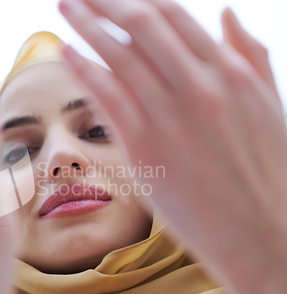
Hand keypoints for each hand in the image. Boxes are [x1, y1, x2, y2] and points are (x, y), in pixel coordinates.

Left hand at [59, 0, 286, 293]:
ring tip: (64, 8)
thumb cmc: (267, 172)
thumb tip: (226, 13)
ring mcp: (172, 115)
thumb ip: (250, 55)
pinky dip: (84, 69)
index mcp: (231, 71)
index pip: (173, 15)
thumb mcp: (269, 104)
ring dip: (86, 25)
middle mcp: (201, 84)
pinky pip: (109, 96)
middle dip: (103, 1)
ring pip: (121, 54)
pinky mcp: (147, 146)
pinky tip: (66, 53)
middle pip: (142, 24)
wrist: (264, 234)